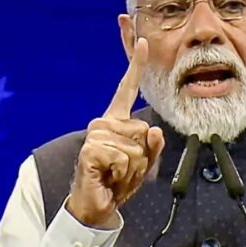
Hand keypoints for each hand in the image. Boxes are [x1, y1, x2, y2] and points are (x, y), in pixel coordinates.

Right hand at [67, 38, 164, 227]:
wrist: (96, 204)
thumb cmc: (118, 181)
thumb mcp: (144, 163)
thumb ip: (153, 146)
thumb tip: (154, 130)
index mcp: (117, 120)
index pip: (127, 89)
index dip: (135, 65)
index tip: (143, 42)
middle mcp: (104, 122)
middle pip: (143, 131)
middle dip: (142, 156)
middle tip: (123, 168)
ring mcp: (96, 134)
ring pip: (135, 147)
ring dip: (131, 167)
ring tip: (115, 173)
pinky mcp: (91, 149)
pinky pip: (123, 158)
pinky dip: (121, 173)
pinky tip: (107, 175)